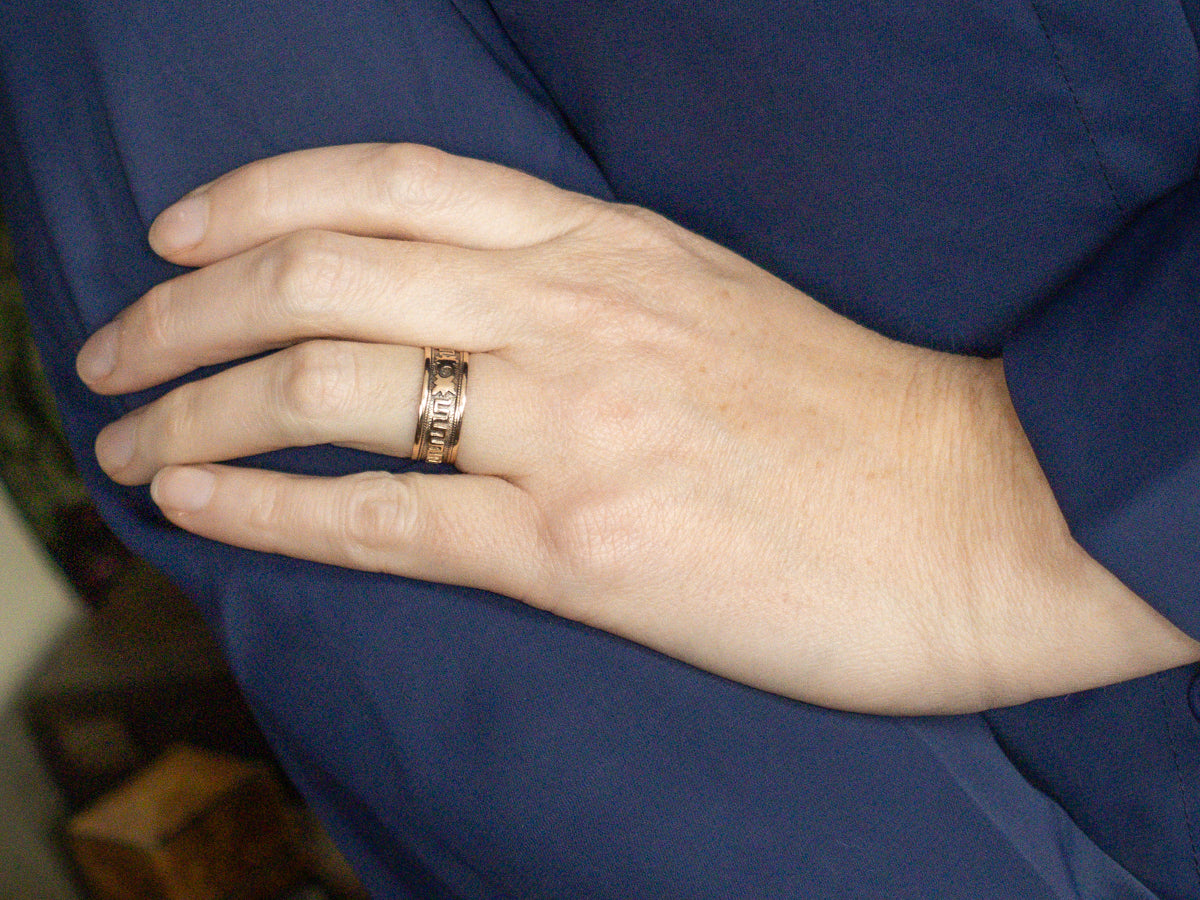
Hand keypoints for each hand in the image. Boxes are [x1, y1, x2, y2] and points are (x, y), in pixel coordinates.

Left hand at [77, 144, 1198, 712]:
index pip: (391, 181)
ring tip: (124, 437)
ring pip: (326, 385)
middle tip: (112, 345)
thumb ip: (587, 296)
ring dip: (195, 405)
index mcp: (607, 245)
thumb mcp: (710, 305)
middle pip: (323, 271)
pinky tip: (193, 504)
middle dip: (185, 305)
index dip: (258, 196)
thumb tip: (471, 319)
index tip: (179, 233)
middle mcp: (573, 312)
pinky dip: (265, 506)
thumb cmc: (857, 418)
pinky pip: (382, 517)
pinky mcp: (584, 548)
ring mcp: (573, 426)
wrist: (982, 513)